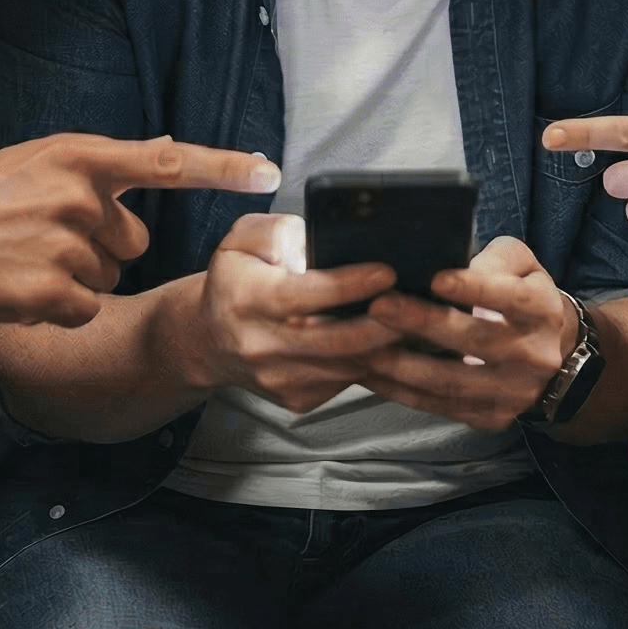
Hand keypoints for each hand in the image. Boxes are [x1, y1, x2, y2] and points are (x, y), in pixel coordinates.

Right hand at [0, 134, 280, 326]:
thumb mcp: (40, 160)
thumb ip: (100, 166)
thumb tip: (165, 150)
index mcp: (80, 155)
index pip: (168, 160)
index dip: (223, 166)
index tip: (270, 171)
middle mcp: (79, 195)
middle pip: (134, 241)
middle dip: (102, 248)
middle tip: (46, 238)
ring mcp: (64, 244)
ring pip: (109, 277)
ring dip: (76, 278)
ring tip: (25, 258)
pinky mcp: (49, 291)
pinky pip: (87, 309)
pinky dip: (61, 307)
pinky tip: (22, 287)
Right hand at [194, 214, 399, 413]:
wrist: (210, 338)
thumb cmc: (234, 280)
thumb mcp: (241, 240)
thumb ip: (276, 230)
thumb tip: (314, 237)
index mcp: (247, 300)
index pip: (303, 296)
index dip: (349, 285)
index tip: (386, 271)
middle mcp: (262, 345)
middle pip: (336, 340)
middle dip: (383, 322)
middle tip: (416, 299)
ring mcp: (281, 378)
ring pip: (347, 366)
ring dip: (385, 345)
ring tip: (414, 318)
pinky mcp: (298, 398)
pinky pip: (346, 380)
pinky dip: (372, 361)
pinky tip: (389, 340)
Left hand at [357, 236, 577, 429]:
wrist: (554, 354)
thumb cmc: (523, 294)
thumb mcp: (522, 264)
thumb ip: (495, 259)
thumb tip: (458, 264)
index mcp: (542, 310)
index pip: (510, 298)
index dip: (474, 289)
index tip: (436, 278)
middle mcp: (534, 355)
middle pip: (474, 341)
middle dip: (423, 324)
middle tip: (378, 306)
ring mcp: (513, 393)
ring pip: (452, 382)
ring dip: (403, 366)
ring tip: (363, 346)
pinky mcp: (492, 417)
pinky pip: (441, 407)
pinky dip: (402, 392)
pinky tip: (372, 374)